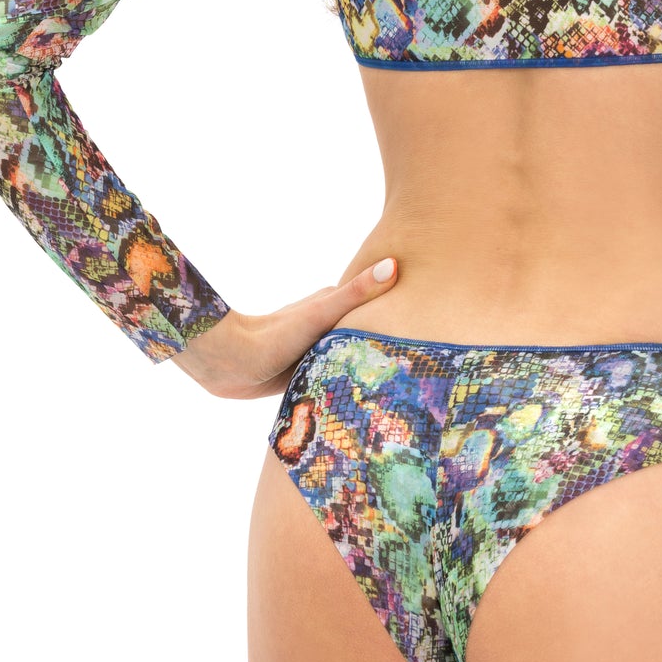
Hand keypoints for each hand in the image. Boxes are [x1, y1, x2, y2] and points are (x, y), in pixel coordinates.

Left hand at [166, 257, 398, 399]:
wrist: (231, 364)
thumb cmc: (276, 336)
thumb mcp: (322, 314)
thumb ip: (356, 293)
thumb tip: (394, 264)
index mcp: (333, 304)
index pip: (375, 304)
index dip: (400, 309)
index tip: (430, 318)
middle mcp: (326, 325)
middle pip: (364, 331)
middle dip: (386, 341)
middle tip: (421, 359)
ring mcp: (315, 348)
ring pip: (349, 355)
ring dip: (365, 366)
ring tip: (399, 384)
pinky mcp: (304, 371)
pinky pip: (333, 375)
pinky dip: (347, 382)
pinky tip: (362, 397)